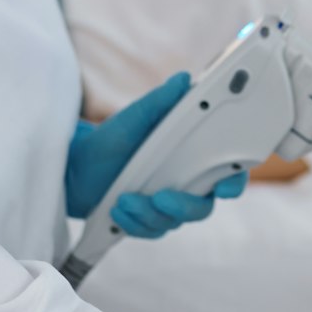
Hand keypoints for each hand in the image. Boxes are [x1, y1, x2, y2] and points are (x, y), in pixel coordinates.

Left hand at [64, 71, 248, 236]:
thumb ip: (161, 101)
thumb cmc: (112, 137)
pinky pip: (153, 231)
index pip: (227, 171)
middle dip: (184, 206)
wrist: (77, 166)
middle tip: (161, 197)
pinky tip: (118, 210)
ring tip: (124, 200)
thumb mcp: (136, 116)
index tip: (224, 187)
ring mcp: (168, 204)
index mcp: (192, 155)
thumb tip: (183, 80)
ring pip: (175, 222)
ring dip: (149, 214)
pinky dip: (135, 223)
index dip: (233, 180)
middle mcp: (185, 182)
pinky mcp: (148, 220)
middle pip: (203, 206)